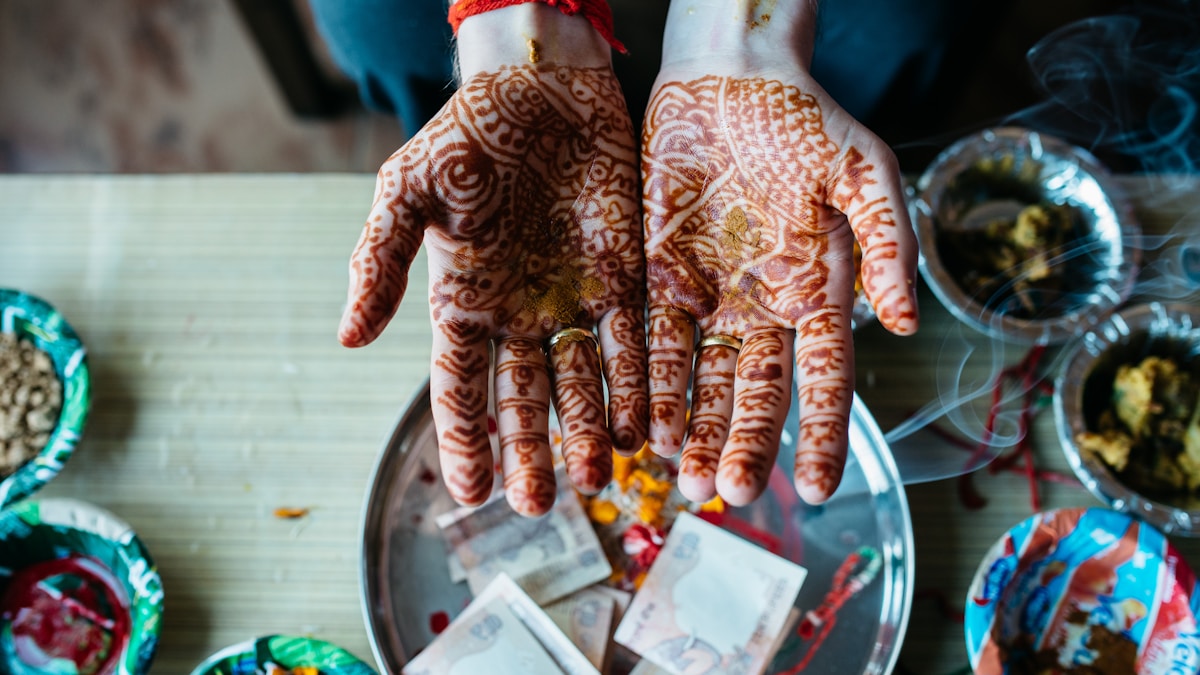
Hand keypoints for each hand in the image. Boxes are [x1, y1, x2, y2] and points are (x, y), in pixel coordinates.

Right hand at [338, 5, 646, 516]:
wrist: (541, 85)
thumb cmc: (466, 134)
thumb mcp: (407, 190)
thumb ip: (378, 260)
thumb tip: (348, 338)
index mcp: (465, 303)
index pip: (460, 388)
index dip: (464, 439)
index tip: (470, 493)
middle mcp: (520, 314)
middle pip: (526, 398)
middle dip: (533, 451)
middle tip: (540, 503)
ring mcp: (575, 299)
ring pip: (585, 380)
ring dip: (592, 427)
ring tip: (602, 474)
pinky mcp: (626, 278)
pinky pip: (634, 339)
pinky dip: (640, 381)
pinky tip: (646, 422)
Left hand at [643, 0, 918, 506]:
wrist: (729, 74)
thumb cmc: (806, 118)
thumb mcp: (865, 173)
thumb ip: (889, 244)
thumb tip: (910, 322)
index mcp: (816, 292)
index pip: (825, 378)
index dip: (823, 432)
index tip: (819, 487)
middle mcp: (760, 309)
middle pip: (752, 394)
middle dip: (742, 445)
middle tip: (729, 492)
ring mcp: (706, 298)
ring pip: (698, 382)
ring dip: (691, 430)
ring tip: (683, 479)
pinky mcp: (656, 278)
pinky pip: (650, 341)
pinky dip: (645, 385)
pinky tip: (639, 427)